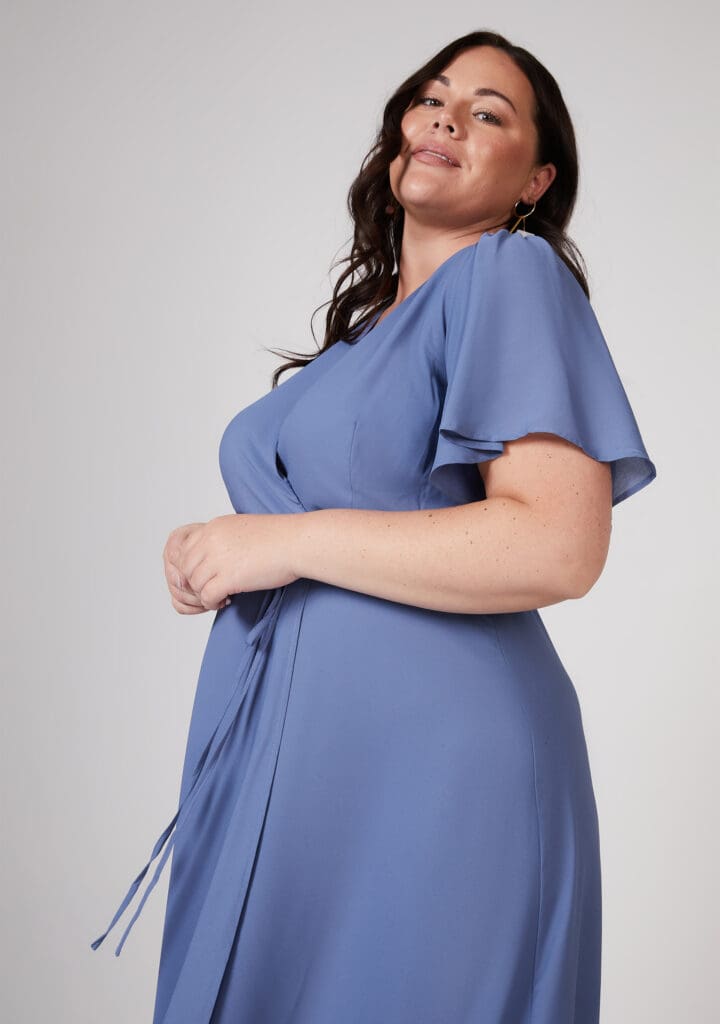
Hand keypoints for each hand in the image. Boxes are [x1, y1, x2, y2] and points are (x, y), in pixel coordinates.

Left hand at [164, 513, 300, 613]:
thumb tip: (213, 558)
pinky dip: (213, 603)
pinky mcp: (229, 577)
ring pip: (194, 584)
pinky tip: (226, 601)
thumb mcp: (242, 528)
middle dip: (196, 582)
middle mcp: (211, 540)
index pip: (184, 550)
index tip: (206, 575)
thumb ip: (222, 539)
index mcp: (214, 527)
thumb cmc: (279, 537)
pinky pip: (207, 596)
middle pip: (186, 568)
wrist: (297, 542)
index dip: (192, 567)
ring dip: (205, 594)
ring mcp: (218, 558)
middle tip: (212, 589)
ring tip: (222, 596)